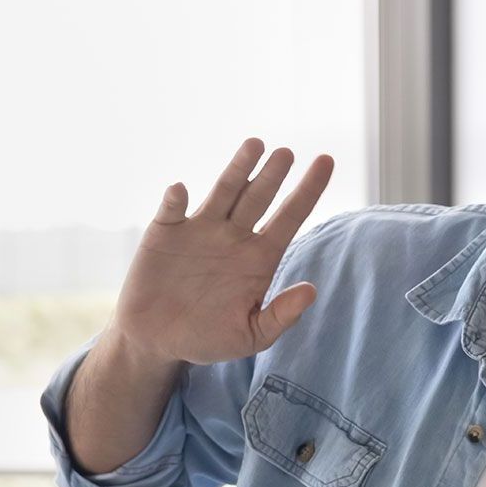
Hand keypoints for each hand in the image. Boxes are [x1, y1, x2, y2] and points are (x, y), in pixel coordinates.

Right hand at [110, 137, 333, 365]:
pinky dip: (176, 200)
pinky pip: (172, 211)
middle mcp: (235, 237)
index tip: (326, 161)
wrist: (159, 341)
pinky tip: (181, 191)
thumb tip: (311, 290)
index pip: (291, 216)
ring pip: (224, 192)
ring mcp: (200, 230)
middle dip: (274, 174)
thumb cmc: (208, 338)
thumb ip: (280, 315)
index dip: (309, 189)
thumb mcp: (251, 336)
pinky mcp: (165, 234)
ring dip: (238, 169)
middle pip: (260, 197)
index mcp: (260, 257)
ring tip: (255, 145)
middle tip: (288, 153)